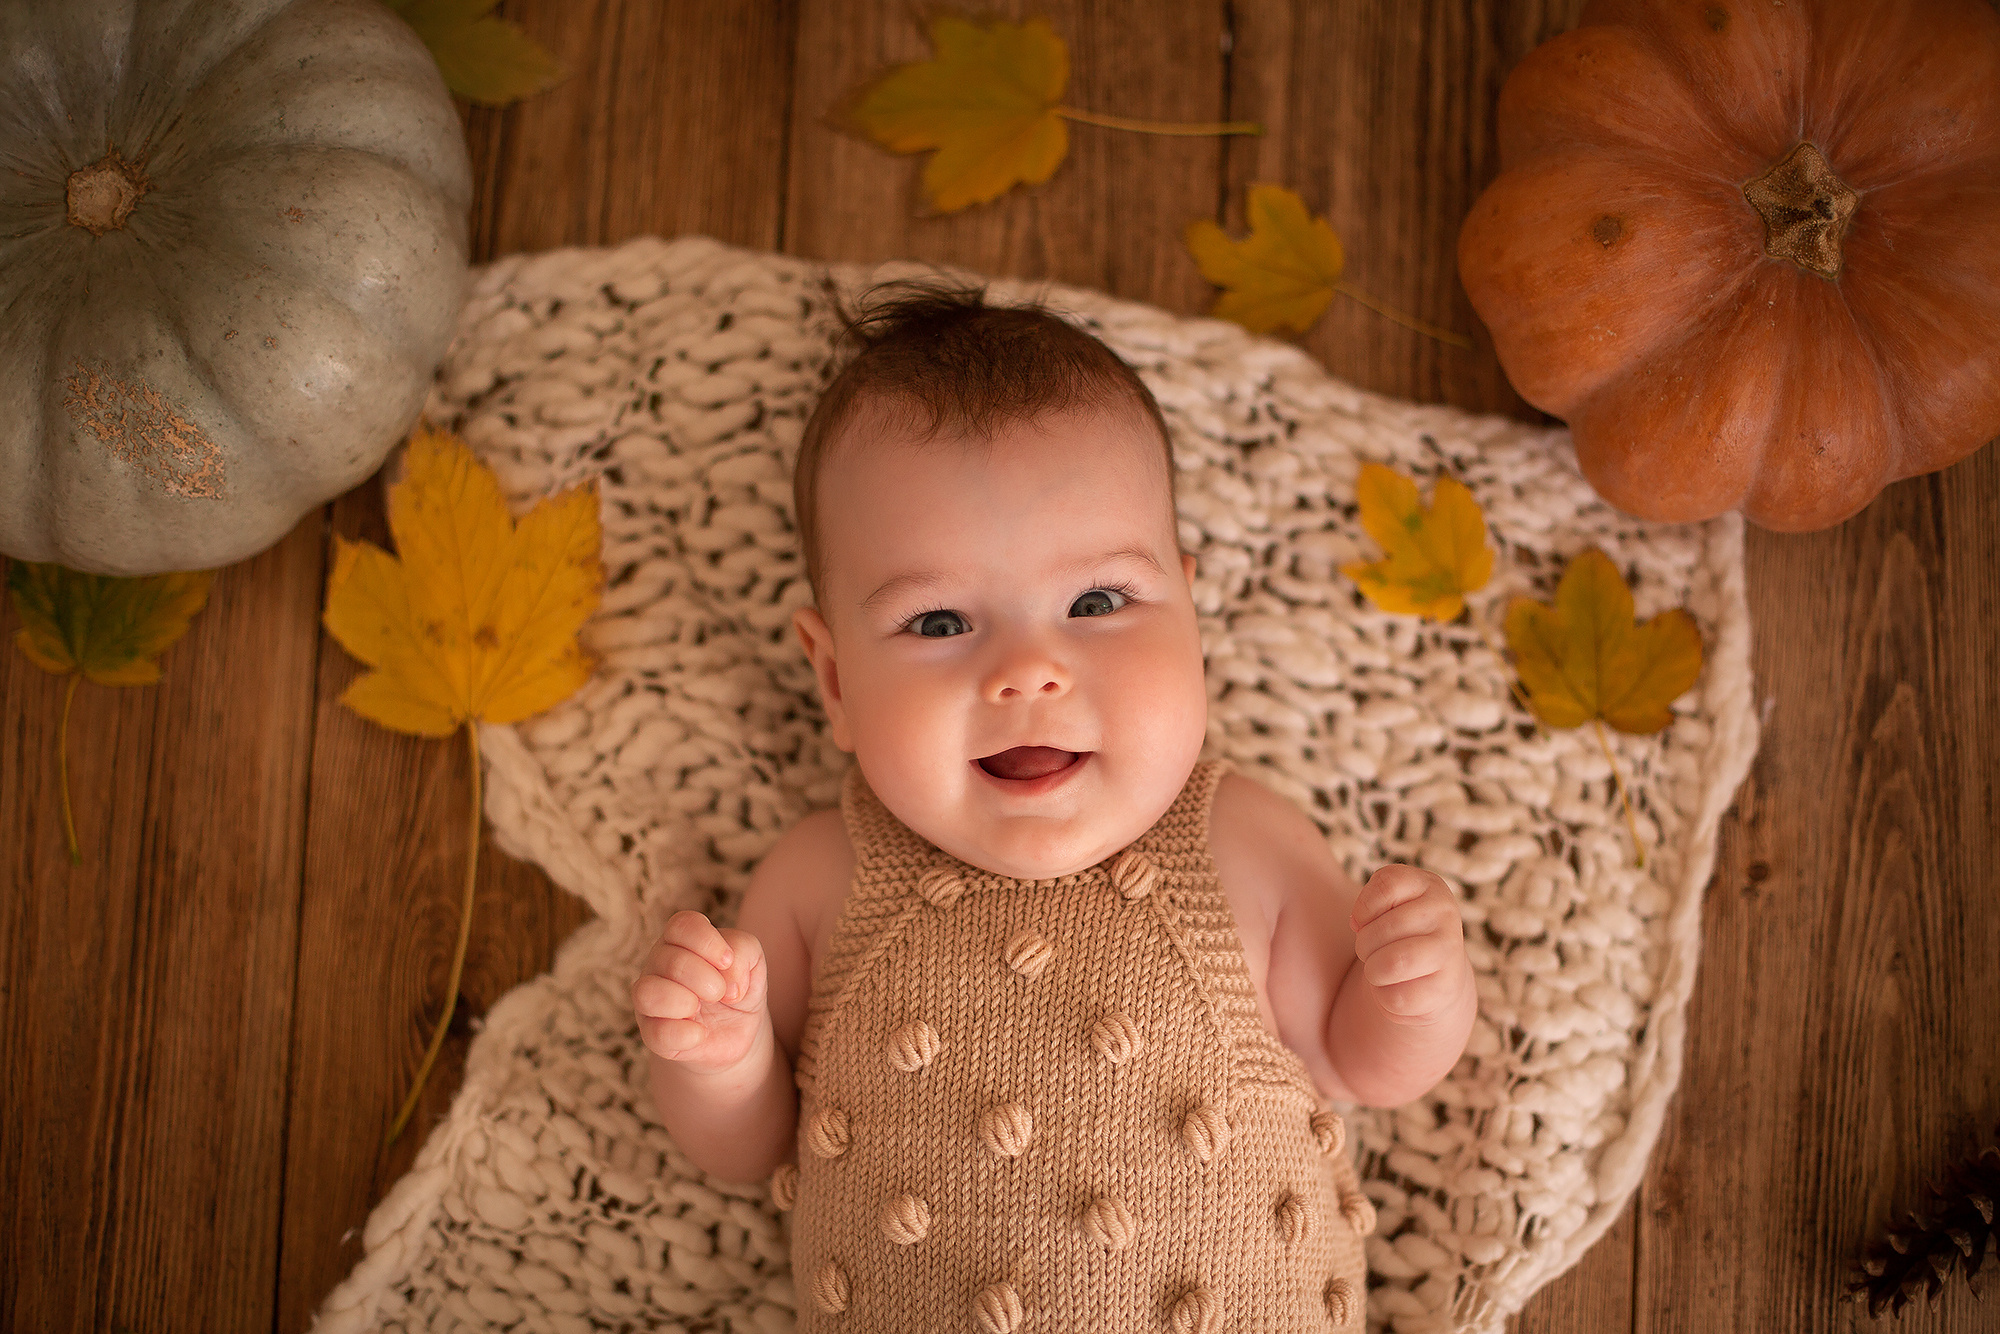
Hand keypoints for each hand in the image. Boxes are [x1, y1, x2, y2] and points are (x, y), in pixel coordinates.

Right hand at [631, 910, 768, 1074]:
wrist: (736, 1031)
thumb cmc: (737, 985)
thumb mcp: (752, 960)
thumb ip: (744, 950)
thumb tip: (727, 982)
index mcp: (680, 940)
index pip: (681, 925)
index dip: (707, 942)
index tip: (727, 961)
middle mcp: (658, 965)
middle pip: (670, 960)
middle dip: (706, 977)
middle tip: (720, 992)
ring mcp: (650, 1001)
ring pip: (646, 993)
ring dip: (683, 1001)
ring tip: (700, 1008)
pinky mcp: (652, 1035)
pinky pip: (656, 1033)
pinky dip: (685, 1034)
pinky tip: (701, 1033)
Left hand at [1350, 865, 1471, 1024]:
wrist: (1434, 975)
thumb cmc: (1399, 933)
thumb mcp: (1386, 904)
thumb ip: (1369, 901)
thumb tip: (1357, 923)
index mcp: (1429, 885)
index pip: (1386, 885)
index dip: (1364, 908)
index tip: (1367, 920)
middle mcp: (1445, 913)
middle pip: (1379, 931)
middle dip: (1364, 946)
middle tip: (1377, 950)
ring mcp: (1450, 949)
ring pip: (1388, 965)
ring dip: (1373, 972)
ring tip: (1383, 968)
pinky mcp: (1446, 988)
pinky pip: (1395, 997)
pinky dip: (1384, 997)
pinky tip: (1399, 987)